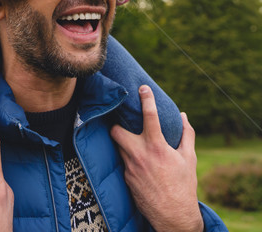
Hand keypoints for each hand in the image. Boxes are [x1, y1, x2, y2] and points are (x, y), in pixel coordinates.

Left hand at [110, 86, 203, 231]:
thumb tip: (184, 116)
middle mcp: (139, 155)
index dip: (146, 99)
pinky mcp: (126, 178)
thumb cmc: (183, 185)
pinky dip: (127, 157)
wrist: (172, 217)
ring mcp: (130, 167)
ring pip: (117, 146)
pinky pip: (123, 162)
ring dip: (122, 140)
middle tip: (123, 118)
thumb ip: (186, 135)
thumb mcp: (189, 158)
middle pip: (116, 130)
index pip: (149, 116)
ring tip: (128, 135)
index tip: (142, 88)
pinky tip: (134, 158)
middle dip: (117, 122)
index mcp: (156, 147)